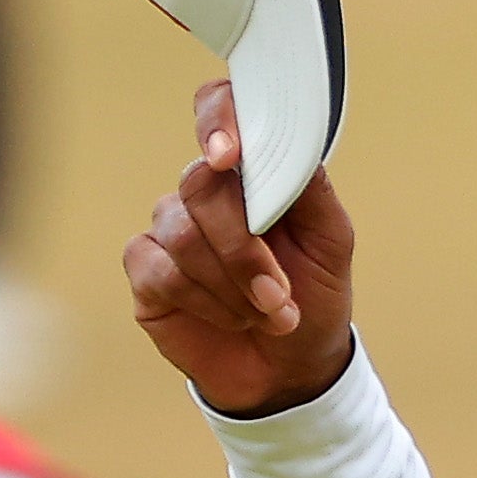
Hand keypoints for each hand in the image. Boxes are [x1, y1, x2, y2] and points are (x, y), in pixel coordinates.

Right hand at [122, 82, 360, 420]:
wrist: (292, 368)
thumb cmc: (312, 296)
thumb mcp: (331, 242)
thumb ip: (311, 188)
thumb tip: (294, 147)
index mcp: (248, 170)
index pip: (218, 109)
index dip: (218, 121)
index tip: (230, 157)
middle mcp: (202, 191)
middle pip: (201, 187)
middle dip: (245, 250)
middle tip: (279, 295)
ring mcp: (168, 227)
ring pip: (183, 237)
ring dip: (233, 285)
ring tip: (267, 314)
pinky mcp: (145, 271)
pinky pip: (162, 272)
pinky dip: (207, 302)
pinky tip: (231, 318)